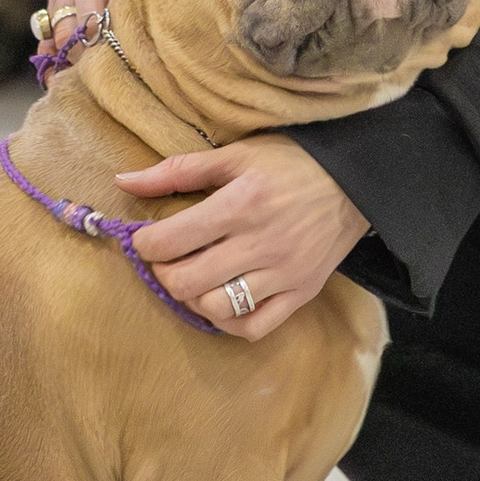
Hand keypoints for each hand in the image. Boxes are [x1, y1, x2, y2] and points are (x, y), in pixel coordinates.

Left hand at [116, 135, 370, 340]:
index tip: (147, 238)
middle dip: (164, 273)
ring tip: (195, 278)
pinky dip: (229, 321)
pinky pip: (254, 326)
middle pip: (186, 281)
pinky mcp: (301, 294)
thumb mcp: (236, 154)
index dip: (145, 244)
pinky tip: (223, 300)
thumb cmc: (291, 162)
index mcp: (240, 203)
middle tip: (168, 260)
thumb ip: (178, 170)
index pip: (170, 240)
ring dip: (193, 297)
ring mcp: (283, 274)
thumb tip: (124, 181)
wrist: (355, 182)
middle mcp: (260, 243)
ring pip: (216, 308)